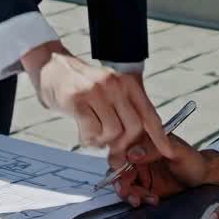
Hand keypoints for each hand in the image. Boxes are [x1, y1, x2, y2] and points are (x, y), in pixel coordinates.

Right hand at [21, 41, 172, 156]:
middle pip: (133, 128)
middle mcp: (114, 85)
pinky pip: (92, 132)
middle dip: (124, 144)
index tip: (167, 152)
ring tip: (93, 135)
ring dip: (103, 142)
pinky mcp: (77, 100)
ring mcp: (96, 91)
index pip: (149, 113)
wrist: (52, 67)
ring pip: (113, 132)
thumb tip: (136, 146)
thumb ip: (124, 112)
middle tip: (112, 149)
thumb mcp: (110, 90)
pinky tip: (83, 133)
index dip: (160, 136)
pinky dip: (89, 140)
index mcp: (127, 83)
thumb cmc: (82, 85)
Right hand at [108, 137, 218, 205]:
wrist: (205, 179)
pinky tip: (153, 200)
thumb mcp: (178, 152)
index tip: (121, 173)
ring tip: (140, 200)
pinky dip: (139, 198)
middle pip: (120, 168)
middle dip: (121, 183)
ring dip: (130, 193)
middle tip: (128, 193)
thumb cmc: (194, 160)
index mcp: (145, 141)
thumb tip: (132, 152)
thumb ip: (155, 149)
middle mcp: (140, 156)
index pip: (123, 149)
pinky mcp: (146, 187)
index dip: (118, 162)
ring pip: (125, 183)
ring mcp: (142, 172)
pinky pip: (134, 194)